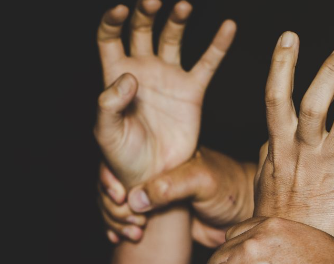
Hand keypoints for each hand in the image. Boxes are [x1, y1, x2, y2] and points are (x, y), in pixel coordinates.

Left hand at [94, 0, 235, 187]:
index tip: (120, 11)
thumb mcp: (106, 132)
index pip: (110, 38)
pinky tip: (227, 26)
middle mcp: (142, 70)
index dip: (113, 21)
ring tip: (183, 7)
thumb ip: (109, 103)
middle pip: (142, 29)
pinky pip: (207, 63)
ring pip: (172, 37)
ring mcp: (169, 77)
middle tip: (152, 1)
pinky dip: (218, 44)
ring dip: (177, 20)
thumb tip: (129, 77)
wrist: (153, 177)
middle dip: (146, 12)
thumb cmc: (122, 156)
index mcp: (116, 75)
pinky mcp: (192, 91)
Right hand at [98, 148, 255, 245]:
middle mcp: (152, 174)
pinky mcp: (156, 218)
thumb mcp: (203, 180)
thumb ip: (171, 186)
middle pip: (115, 184)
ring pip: (120, 206)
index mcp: (160, 155)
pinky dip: (121, 230)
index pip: (123, 160)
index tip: (118, 197)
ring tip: (130, 233)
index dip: (112, 178)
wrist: (245, 217)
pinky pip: (130, 222)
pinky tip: (121, 239)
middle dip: (111, 204)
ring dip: (115, 220)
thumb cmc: (231, 189)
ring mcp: (153, 196)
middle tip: (128, 221)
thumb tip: (135, 199)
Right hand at [256, 33, 333, 240]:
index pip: (276, 99)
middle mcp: (304, 153)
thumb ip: (271, 148)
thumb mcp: (265, 176)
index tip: (290, 36)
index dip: (281, 66)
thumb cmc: (278, 211)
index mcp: (279, 146)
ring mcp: (330, 168)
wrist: (290, 250)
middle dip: (329, 75)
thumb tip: (272, 130)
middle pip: (315, 106)